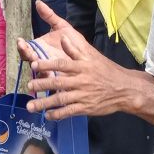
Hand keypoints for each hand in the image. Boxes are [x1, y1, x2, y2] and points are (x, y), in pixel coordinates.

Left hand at [19, 2, 136, 119]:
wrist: (124, 89)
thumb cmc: (106, 71)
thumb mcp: (92, 57)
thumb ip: (75, 50)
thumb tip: (62, 38)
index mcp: (82, 67)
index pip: (62, 64)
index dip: (47, 64)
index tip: (34, 64)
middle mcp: (81, 81)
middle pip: (58, 82)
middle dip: (42, 84)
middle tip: (29, 86)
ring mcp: (83, 95)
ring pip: (61, 99)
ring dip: (45, 103)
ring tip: (31, 106)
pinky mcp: (86, 108)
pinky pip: (69, 112)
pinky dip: (57, 114)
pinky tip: (47, 116)